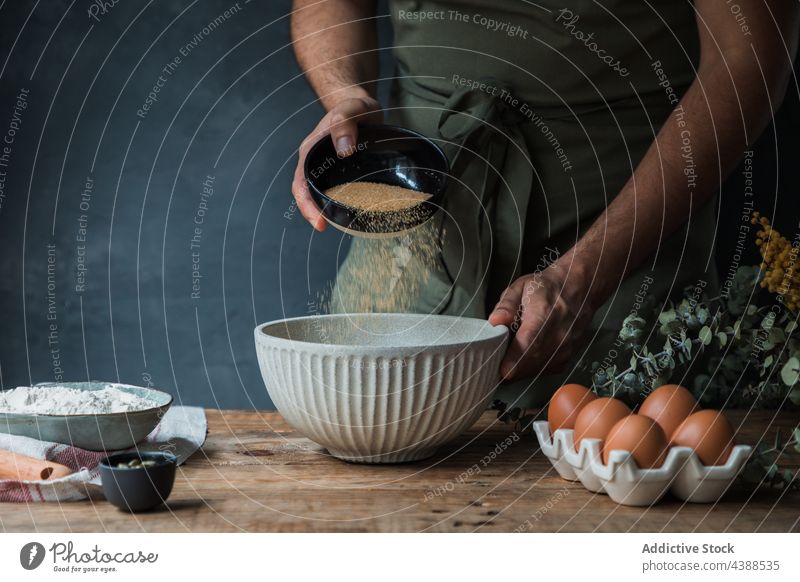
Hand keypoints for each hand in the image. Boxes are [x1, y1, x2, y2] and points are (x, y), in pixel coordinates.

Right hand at [291, 92, 382, 230]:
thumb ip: (345, 123)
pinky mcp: (339, 171)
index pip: (301, 181)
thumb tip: (344, 150)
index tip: (317, 220)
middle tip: (323, 227)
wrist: (362, 106)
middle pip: (306, 192)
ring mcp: (326, 167)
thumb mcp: (353, 109)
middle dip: (311, 211)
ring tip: (338, 223)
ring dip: (324, 209)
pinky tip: (350, 212)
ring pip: (319, 193)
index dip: (305, 202)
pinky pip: (334, 190)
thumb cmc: (355, 107)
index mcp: (311, 149)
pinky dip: (338, 202)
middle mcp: (315, 161)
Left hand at [488, 259, 596, 380]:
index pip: (530, 341)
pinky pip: (544, 371)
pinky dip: (530, 368)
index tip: (503, 371)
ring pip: (537, 369)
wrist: (579, 289)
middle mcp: (559, 333)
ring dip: (519, 369)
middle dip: (509, 367)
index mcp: (544, 313)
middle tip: (493, 363)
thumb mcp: (521, 287)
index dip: (516, 358)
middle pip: (532, 360)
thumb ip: (506, 304)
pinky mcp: (567, 357)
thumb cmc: (548, 288)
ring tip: (508, 356)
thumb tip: (495, 321)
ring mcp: (566, 347)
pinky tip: (525, 356)